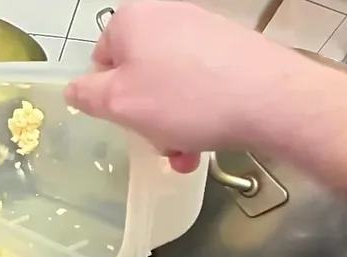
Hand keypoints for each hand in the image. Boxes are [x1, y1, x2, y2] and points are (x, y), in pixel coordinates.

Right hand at [66, 2, 283, 171]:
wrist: (270, 99)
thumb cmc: (186, 100)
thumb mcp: (119, 104)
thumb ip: (87, 96)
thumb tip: (76, 90)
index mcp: (131, 19)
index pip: (101, 61)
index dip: (109, 99)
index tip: (126, 123)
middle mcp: (166, 14)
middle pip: (139, 75)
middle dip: (146, 117)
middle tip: (161, 144)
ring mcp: (203, 29)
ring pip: (172, 86)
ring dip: (174, 124)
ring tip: (189, 152)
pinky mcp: (232, 48)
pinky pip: (202, 84)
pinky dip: (201, 113)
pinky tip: (211, 138)